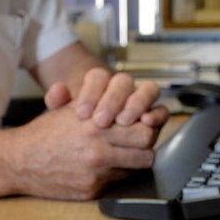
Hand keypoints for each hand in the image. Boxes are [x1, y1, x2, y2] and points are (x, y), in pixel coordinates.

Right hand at [7, 104, 156, 199]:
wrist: (19, 161)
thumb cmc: (46, 133)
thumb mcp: (70, 109)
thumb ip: (98, 101)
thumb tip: (127, 101)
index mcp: (95, 125)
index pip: (143, 128)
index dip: (146, 126)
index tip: (141, 124)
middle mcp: (98, 150)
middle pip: (146, 149)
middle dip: (146, 144)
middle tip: (139, 142)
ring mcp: (96, 173)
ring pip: (136, 168)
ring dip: (134, 161)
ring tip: (124, 154)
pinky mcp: (92, 190)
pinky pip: (117, 182)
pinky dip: (115, 175)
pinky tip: (104, 168)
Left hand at [44, 68, 168, 128]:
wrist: (94, 143)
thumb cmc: (79, 126)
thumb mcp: (63, 115)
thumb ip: (58, 102)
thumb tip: (57, 90)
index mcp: (100, 82)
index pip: (97, 77)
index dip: (91, 93)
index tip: (82, 114)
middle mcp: (123, 88)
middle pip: (123, 81)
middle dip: (112, 100)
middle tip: (100, 121)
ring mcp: (142, 101)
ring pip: (148, 90)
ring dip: (137, 103)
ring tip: (123, 121)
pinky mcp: (155, 117)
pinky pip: (162, 110)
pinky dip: (157, 114)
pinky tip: (146, 122)